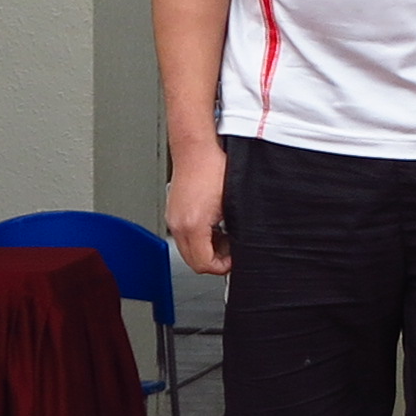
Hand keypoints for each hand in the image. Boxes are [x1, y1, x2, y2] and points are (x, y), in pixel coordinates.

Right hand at [165, 142, 229, 277]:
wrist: (195, 149)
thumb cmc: (212, 168)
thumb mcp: (233, 204)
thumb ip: (236, 229)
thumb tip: (242, 243)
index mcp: (192, 225)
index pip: (203, 264)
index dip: (222, 266)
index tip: (234, 259)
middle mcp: (178, 224)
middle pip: (193, 261)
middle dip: (214, 260)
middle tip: (231, 250)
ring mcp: (173, 218)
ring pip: (188, 249)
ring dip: (206, 248)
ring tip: (223, 236)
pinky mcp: (173, 212)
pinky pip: (184, 236)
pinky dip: (199, 237)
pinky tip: (213, 225)